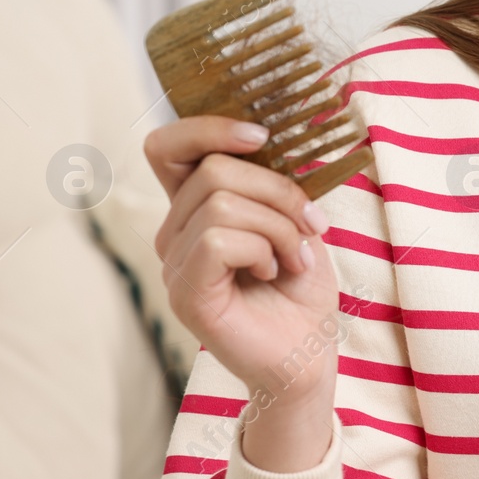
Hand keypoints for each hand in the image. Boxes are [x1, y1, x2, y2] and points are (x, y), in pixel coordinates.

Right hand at [144, 115, 340, 403]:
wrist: (309, 350)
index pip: (169, 146)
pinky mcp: (185, 293)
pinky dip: (262, 248)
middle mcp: (175, 232)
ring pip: (222, 203)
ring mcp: (175, 264)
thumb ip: (273, 181)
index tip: (261, 135)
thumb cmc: (301, 287)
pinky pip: (219, 240)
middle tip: (310, 225)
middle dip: (278, 190)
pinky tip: (274, 273)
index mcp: (197, 207)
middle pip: (213, 168)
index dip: (208, 128)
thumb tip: (271, 137)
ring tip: (293, 257)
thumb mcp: (295, 218)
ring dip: (278, 226)